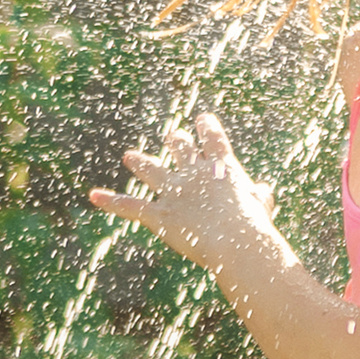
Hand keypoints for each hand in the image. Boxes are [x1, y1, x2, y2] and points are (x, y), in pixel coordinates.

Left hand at [87, 113, 282, 267]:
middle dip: (176, 141)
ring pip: (152, 171)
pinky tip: (94, 196)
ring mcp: (174, 191)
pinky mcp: (159, 213)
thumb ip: (261, 196)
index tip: (202, 118)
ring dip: (140, 162)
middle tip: (172, 136)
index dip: (207, 127)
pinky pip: (130, 206)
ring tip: (129, 156)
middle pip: (181, 148)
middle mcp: (194, 173)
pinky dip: (111, 202)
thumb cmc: (254, 226)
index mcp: (222, 167)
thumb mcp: (262, 206)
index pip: (214, 139)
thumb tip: (265, 190)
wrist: (235, 240)